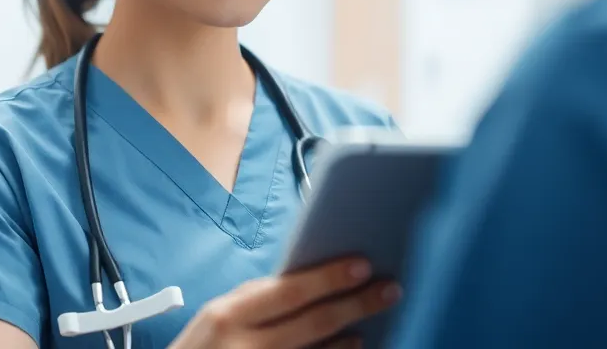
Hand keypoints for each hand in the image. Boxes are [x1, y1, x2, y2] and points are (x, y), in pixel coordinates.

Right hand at [168, 257, 399, 348]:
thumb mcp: (217, 320)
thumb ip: (255, 304)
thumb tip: (308, 283)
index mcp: (229, 315)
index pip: (289, 291)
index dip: (329, 278)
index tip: (363, 265)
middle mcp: (244, 346)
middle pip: (313, 324)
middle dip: (356, 305)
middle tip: (389, 290)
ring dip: (347, 342)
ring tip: (368, 328)